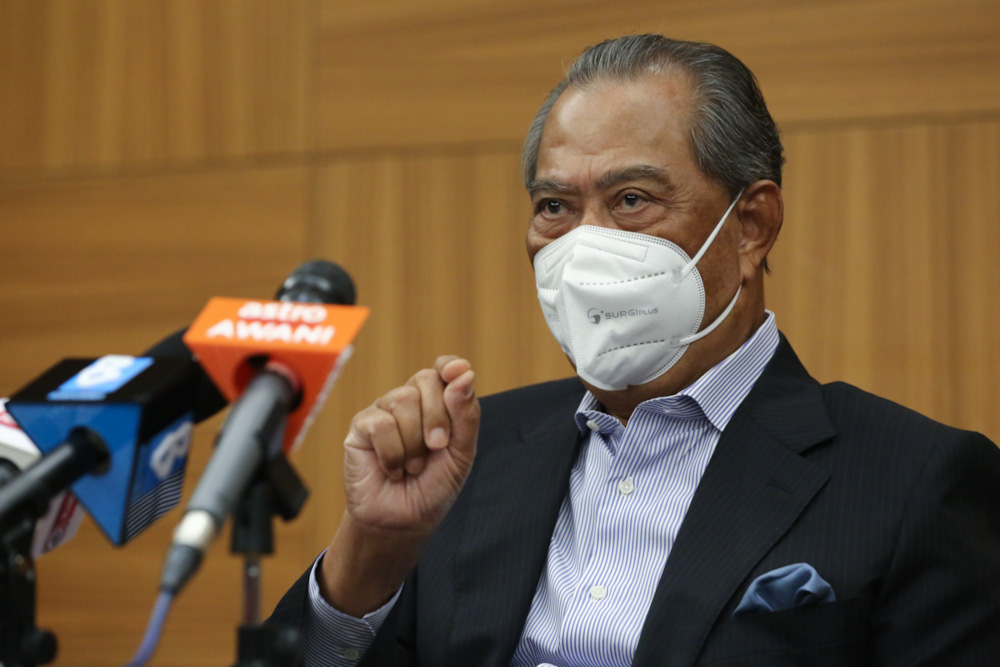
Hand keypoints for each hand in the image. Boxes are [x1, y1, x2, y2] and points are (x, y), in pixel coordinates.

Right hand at [321, 357, 478, 614]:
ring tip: (412, 466)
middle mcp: (410, 401)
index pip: (443, 370)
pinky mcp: (361, 427)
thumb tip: (464, 373)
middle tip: (437, 448)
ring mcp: (384, 411)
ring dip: (415, 443)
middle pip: (425, 381)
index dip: (450, 367)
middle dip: (437, 417)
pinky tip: (392, 470)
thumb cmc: (433, 486)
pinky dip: (393, 454)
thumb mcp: (461, 454)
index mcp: (437, 404)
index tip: (456, 372)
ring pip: (403, 401)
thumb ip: (466, 414)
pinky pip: (381, 425)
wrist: (403, 522)